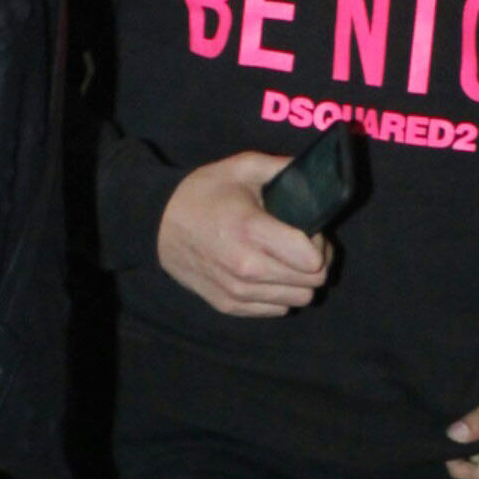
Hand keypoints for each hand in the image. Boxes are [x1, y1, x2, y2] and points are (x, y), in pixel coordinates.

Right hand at [158, 152, 331, 316]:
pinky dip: (280, 294)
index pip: (312, 260)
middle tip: (303, 245)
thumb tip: (316, 172)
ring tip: (286, 259)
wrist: (158, 224)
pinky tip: (268, 272)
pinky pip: (277, 310)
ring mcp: (237, 291)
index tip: (309, 232)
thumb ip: (283, 168)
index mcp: (251, 230)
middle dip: (316, 263)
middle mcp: (246, 267)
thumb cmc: (202, 193)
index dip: (320, 243)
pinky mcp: (229, 305)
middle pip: (312, 283)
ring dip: (299, 281)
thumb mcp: (242, 167)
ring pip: (298, 300)